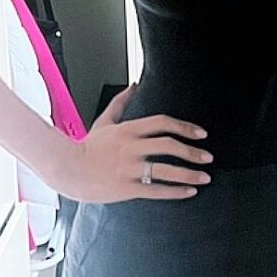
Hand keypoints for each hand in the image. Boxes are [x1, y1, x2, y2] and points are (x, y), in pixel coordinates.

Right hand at [59, 83, 212, 202]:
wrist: (68, 170)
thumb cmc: (88, 146)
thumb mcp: (104, 121)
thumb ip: (121, 102)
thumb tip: (134, 84)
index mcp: (127, 129)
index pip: (162, 123)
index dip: (185, 127)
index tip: (201, 134)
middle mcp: (130, 148)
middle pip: (168, 146)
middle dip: (192, 152)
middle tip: (208, 157)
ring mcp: (128, 169)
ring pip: (165, 170)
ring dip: (188, 174)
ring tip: (205, 177)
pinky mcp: (125, 188)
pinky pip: (155, 191)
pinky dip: (175, 192)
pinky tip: (189, 192)